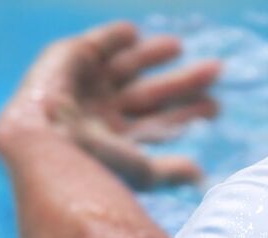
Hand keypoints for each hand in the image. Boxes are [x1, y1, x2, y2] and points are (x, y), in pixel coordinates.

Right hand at [0, 21, 220, 188]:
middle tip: (216, 71)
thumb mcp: (144, 172)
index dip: (187, 114)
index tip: (217, 106)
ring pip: (125, 70)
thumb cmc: (97, 166)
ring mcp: (83, 91)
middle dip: (181, 83)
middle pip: (149, 95)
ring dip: (151, 56)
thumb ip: (172, 172)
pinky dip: (109, 37)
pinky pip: (90, 47)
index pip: (159, 125)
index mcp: (118, 143)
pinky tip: (131, 32)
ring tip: (178, 46)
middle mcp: (100, 116)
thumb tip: (199, 175)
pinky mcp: (64, 66)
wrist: (50, 146)